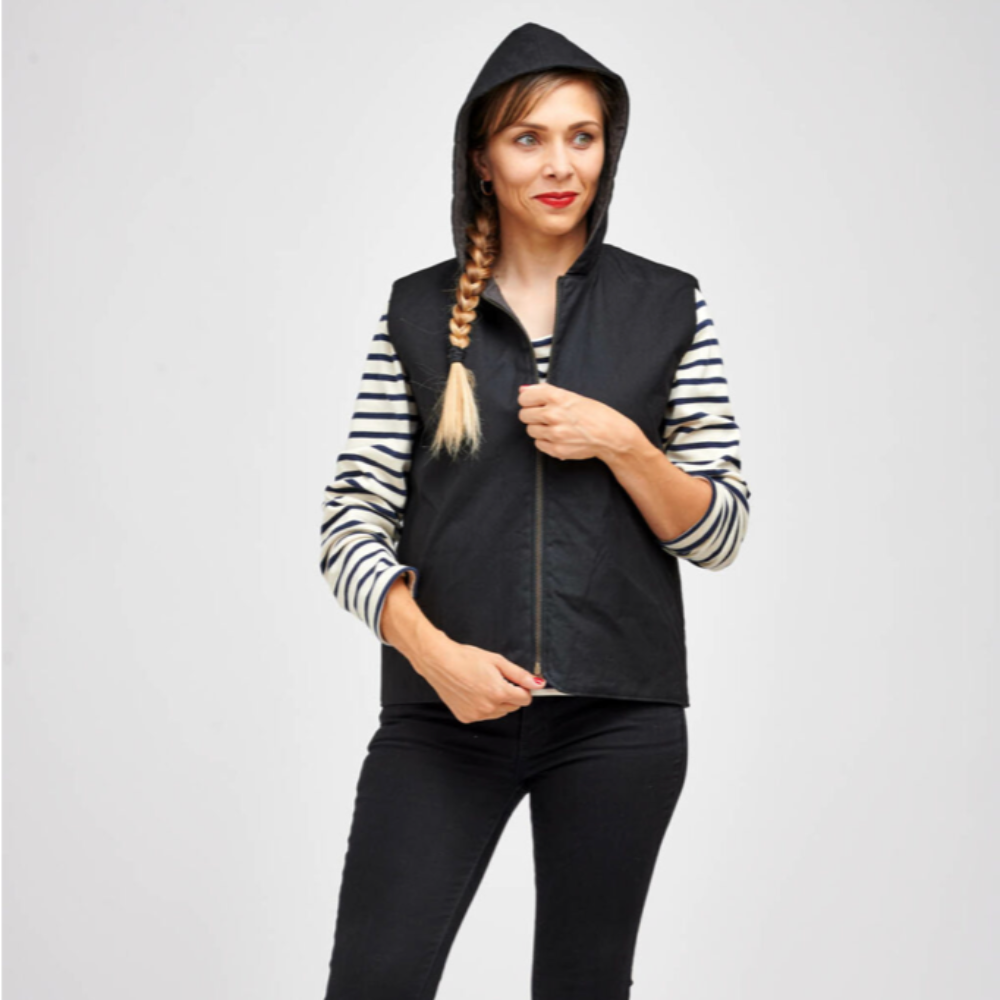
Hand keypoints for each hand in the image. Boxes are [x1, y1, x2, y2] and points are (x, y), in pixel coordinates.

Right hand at [414, 636, 546, 723]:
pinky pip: (484, 716)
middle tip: (497, 679)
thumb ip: (519, 674)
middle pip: (513, 706)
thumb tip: (538, 684)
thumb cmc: (465, 658)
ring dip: (498, 702)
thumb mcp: (497, 661)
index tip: (516, 681)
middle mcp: (488, 707)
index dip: (523, 688)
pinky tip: (474, 692)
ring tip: (483, 684)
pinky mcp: (466, 717)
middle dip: (511, 694)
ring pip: (500, 713)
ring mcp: (476, 714)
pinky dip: (483, 707)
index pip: (525, 699)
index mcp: (498, 692)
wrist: (439, 662)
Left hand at [517, 383, 637, 462]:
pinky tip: (558, 437)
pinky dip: (545, 441)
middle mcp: (553, 414)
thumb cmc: (595, 414)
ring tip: (554, 427)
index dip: (528, 400)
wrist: (611, 435)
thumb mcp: (572, 396)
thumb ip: (545, 392)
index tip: (534, 403)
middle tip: (546, 416)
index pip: (524, 397)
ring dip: (539, 428)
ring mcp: (554, 433)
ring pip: (530, 430)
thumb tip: (523, 390)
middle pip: (524, 415)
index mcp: (557, 397)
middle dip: (532, 415)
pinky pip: (538, 444)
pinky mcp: (556, 449)